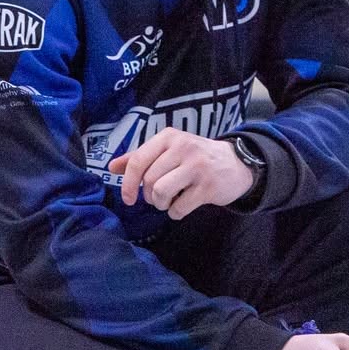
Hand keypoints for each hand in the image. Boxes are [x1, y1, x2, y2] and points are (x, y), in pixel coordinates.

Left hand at [109, 128, 252, 218]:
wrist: (237, 163)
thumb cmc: (196, 158)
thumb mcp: (169, 150)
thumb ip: (141, 157)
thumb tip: (111, 167)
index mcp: (169, 137)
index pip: (138, 161)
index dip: (128, 184)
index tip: (129, 199)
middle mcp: (183, 148)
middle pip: (149, 181)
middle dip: (149, 196)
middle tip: (159, 197)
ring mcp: (197, 167)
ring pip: (161, 193)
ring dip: (161, 204)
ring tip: (169, 201)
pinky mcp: (209, 187)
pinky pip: (179, 208)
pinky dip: (176, 212)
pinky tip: (184, 205)